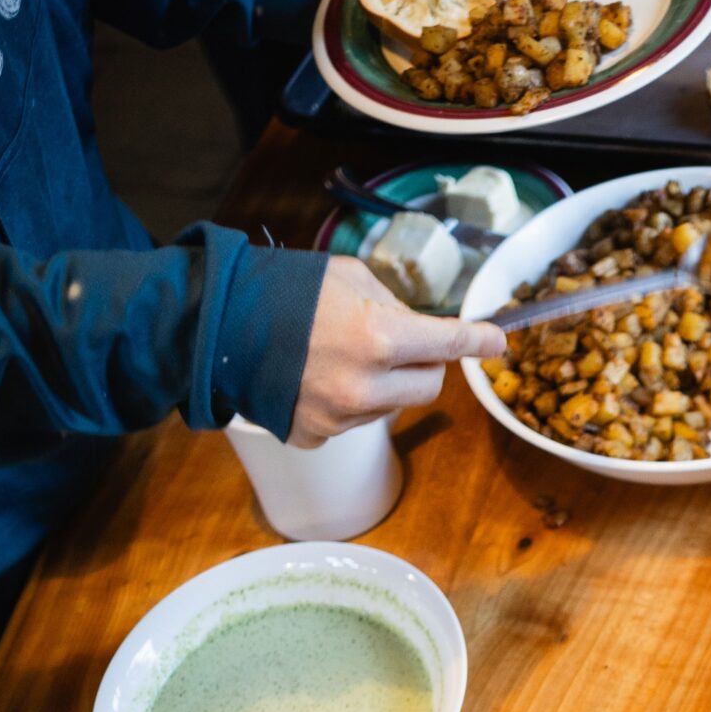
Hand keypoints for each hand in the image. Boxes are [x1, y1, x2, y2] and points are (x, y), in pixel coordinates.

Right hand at [287, 256, 506, 445]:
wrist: (214, 326)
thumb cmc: (282, 291)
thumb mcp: (348, 277)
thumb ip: (394, 305)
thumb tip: (421, 329)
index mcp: (377, 338)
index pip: (448, 346)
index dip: (478, 341)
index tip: (497, 341)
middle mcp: (364, 387)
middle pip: (430, 387)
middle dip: (425, 364)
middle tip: (401, 344)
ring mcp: (340, 417)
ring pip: (393, 406)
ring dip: (385, 384)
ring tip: (341, 355)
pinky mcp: (316, 434)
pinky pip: (354, 421)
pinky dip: (349, 402)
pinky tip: (318, 378)